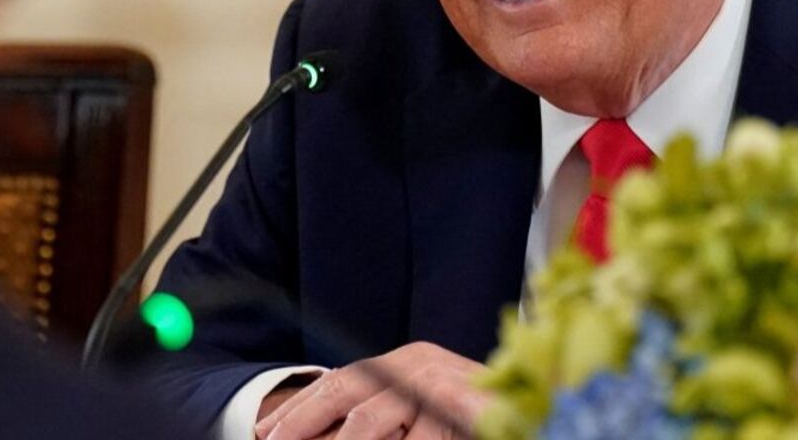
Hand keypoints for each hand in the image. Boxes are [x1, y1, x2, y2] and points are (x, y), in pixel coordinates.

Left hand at [254, 342, 488, 439]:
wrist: (531, 402)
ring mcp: (440, 385)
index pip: (339, 383)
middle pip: (349, 394)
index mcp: (403, 364)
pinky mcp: (462, 408)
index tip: (266, 432)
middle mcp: (418, 367)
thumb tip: (309, 435)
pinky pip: (418, 439)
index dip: (300, 409)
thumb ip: (377, 422)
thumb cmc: (464, 417)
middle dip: (306, 424)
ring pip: (373, 424)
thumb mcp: (413, 416)